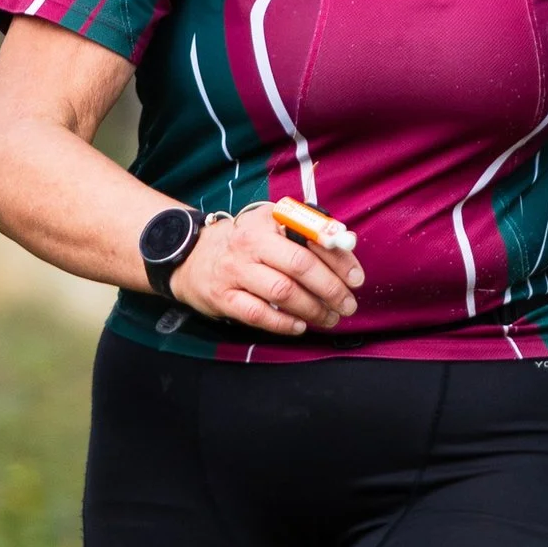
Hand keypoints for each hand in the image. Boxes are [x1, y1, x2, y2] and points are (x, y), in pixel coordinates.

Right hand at [169, 207, 363, 336]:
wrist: (191, 256)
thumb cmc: (245, 242)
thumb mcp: (272, 226)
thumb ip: (308, 232)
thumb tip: (347, 242)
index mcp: (268, 220)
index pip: (312, 237)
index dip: (339, 259)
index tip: (357, 279)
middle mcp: (250, 243)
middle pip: (300, 266)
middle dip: (330, 289)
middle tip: (348, 305)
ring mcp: (235, 271)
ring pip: (282, 292)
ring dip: (312, 309)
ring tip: (329, 318)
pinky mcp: (223, 297)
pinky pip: (258, 314)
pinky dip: (283, 323)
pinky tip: (300, 326)